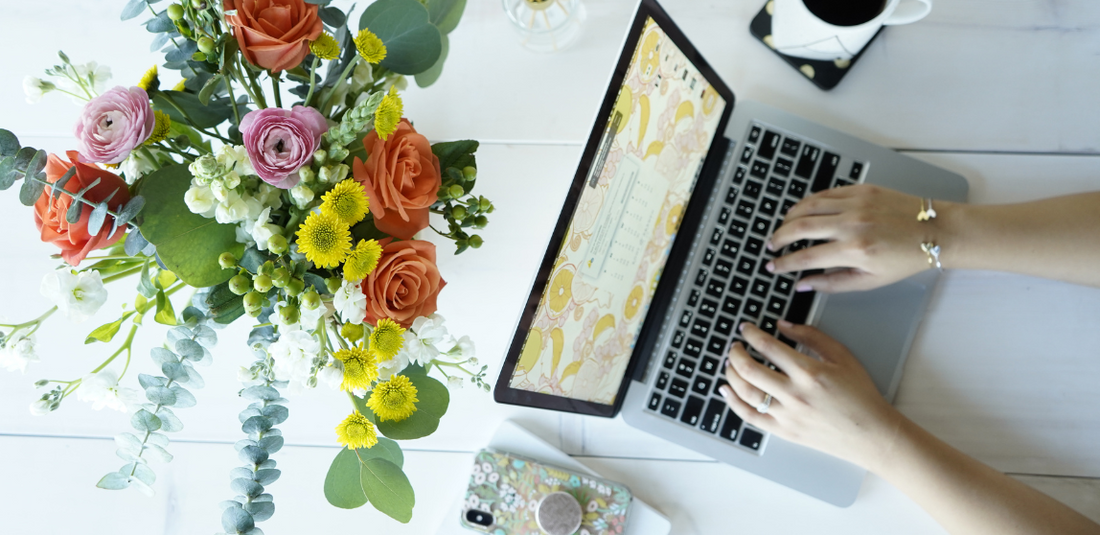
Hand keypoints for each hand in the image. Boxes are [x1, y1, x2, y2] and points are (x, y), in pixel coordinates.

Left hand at [718, 321, 902, 470]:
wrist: (871, 434)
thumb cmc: (860, 395)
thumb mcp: (842, 356)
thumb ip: (811, 336)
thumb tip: (782, 325)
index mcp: (809, 372)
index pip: (768, 347)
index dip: (751, 334)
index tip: (745, 329)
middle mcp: (794, 394)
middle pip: (749, 369)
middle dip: (735, 353)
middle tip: (735, 345)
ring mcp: (787, 416)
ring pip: (745, 392)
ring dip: (731, 374)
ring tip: (730, 364)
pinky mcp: (783, 432)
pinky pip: (749, 417)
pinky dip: (733, 402)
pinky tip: (727, 390)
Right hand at [768, 184, 938, 292]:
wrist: (934, 231)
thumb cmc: (905, 258)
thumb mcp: (870, 281)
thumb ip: (832, 284)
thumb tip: (804, 285)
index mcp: (854, 250)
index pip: (806, 257)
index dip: (784, 263)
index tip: (773, 266)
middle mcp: (852, 224)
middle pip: (800, 228)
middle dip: (779, 238)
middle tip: (771, 246)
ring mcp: (856, 204)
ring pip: (808, 206)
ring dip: (789, 218)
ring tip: (782, 228)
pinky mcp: (861, 190)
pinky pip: (825, 193)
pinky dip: (808, 202)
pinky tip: (801, 211)